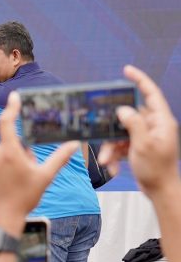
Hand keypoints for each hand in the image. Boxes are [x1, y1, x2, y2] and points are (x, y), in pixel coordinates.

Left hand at [0, 93, 78, 234]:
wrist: (1, 218)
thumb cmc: (24, 198)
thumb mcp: (45, 177)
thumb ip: (59, 158)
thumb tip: (74, 144)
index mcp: (10, 152)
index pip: (8, 122)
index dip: (11, 108)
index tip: (14, 97)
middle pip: (7, 145)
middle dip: (15, 154)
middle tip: (22, 172)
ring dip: (3, 162)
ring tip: (10, 181)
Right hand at [98, 65, 179, 196]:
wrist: (160, 191)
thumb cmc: (157, 169)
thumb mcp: (143, 144)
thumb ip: (133, 123)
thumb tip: (123, 109)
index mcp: (161, 121)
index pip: (151, 94)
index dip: (139, 80)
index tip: (126, 70)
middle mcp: (154, 126)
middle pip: (128, 116)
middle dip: (112, 127)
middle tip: (100, 127)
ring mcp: (145, 136)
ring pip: (121, 132)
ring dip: (110, 145)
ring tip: (105, 159)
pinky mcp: (137, 146)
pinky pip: (120, 144)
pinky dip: (114, 153)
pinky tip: (111, 166)